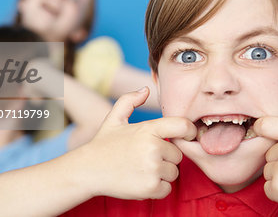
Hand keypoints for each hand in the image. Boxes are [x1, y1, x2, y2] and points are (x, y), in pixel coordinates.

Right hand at [79, 87, 195, 199]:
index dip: (189, 131)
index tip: (185, 136)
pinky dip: (157, 188)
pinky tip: (140, 180)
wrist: (87, 170)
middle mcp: (153, 148)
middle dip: (166, 157)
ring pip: (173, 172)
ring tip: (141, 168)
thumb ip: (129, 100)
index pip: (183, 126)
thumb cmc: (103, 144)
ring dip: (161, 173)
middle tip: (145, 157)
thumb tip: (146, 89)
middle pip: (178, 155)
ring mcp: (153, 169)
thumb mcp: (113, 118)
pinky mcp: (151, 188)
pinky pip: (167, 188)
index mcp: (148, 129)